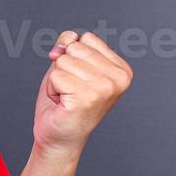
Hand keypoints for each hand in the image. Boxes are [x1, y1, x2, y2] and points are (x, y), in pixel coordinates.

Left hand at [33, 30, 132, 155]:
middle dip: (63, 67)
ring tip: (66, 97)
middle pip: (75, 47)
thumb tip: (67, 41)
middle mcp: (119, 78)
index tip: (78, 79)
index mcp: (122, 69)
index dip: (73, 56)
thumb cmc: (63, 101)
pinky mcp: (87, 98)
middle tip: (69, 90)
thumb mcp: (69, 65)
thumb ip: (71, 44)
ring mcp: (105, 88)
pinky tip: (63, 103)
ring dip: (57, 79)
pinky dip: (53, 89)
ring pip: (63, 61)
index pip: (87, 38)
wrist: (58, 137)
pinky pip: (56, 75)